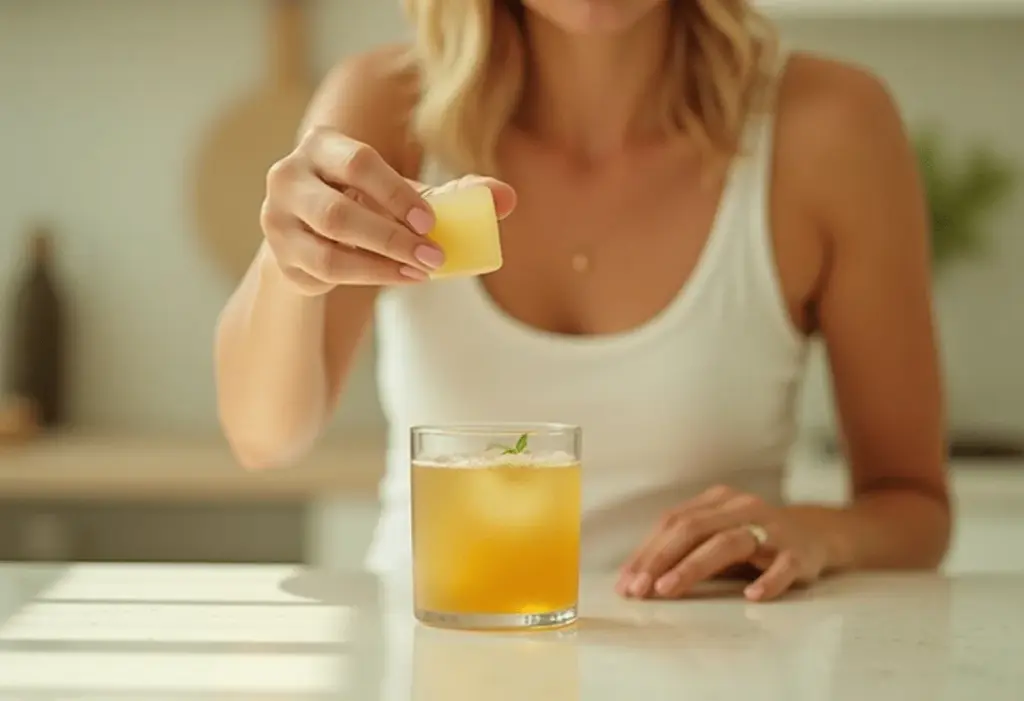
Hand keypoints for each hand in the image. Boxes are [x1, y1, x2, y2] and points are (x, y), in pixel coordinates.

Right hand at [260, 126, 515, 294]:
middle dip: (392, 236)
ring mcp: (276, 218)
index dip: (396, 193)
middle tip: (436, 255)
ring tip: (424, 269)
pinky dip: (370, 276)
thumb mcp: (406, 194)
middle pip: (338, 211)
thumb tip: (507, 199)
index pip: (358, 163)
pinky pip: (327, 270)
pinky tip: (404, 276)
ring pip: (331, 246)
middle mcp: (289, 176)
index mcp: (323, 145)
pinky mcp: (282, 256)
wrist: (313, 236)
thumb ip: (456, 194)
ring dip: (383, 261)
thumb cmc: (367, 203)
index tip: (432, 222)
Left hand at [617, 486, 828, 601]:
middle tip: (640, 589)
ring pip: (729, 543)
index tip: (625, 581)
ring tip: (669, 589)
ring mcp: (772, 529)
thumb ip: (683, 549)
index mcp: (716, 501)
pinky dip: (768, 581)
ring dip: (694, 566)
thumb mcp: (716, 537)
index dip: (646, 551)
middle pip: (694, 528)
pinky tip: (751, 596)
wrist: (816, 535)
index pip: (673, 522)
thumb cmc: (753, 540)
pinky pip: (783, 566)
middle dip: (661, 559)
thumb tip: (636, 578)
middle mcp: (741, 508)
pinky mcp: (799, 553)